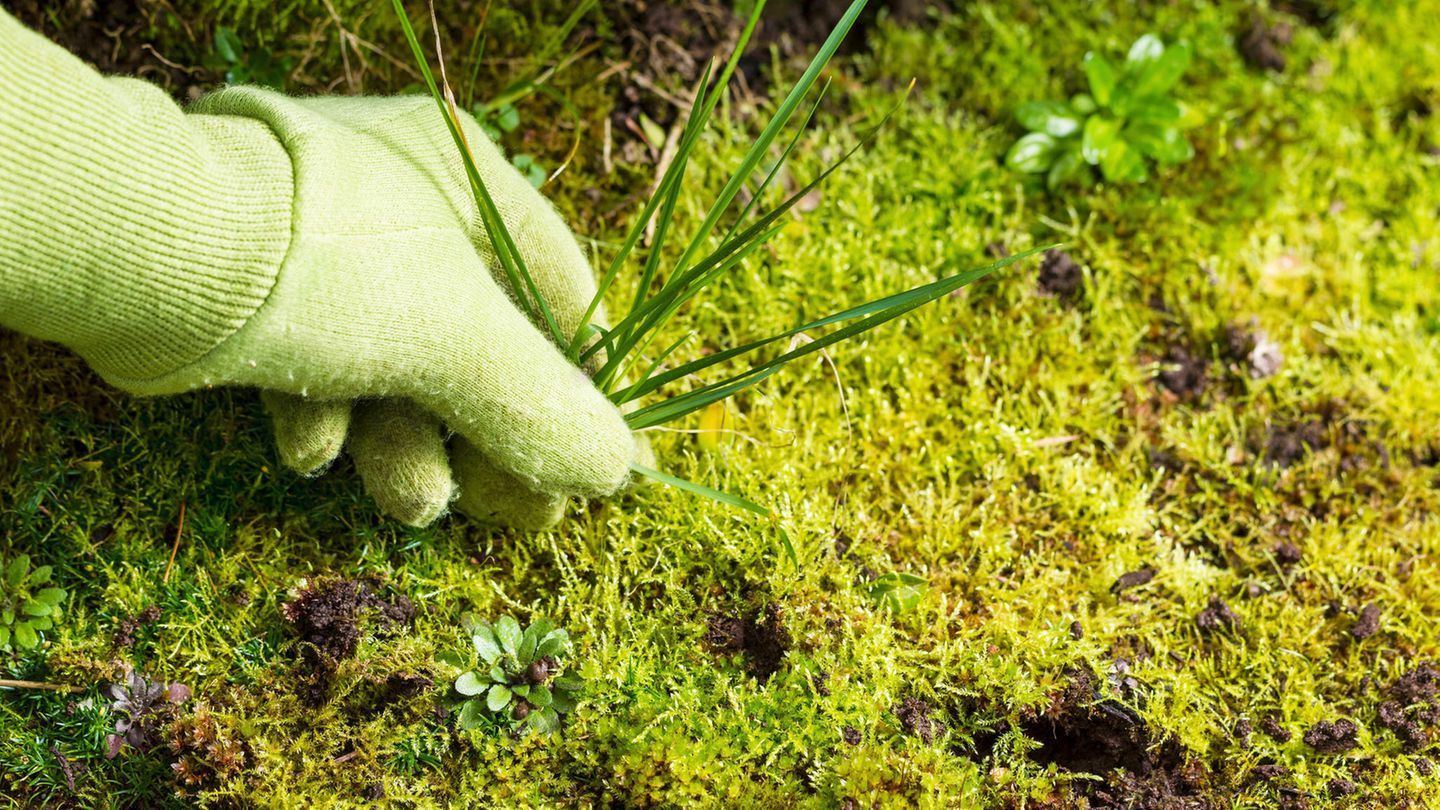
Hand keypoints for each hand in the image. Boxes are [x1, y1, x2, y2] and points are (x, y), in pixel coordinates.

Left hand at [179, 89, 636, 527]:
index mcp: (467, 173)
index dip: (589, 382)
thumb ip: (546, 408)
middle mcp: (401, 200)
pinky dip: (325, 416)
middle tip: (521, 517)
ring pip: (396, 368)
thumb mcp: (464, 341)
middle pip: (479, 344)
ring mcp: (330, 247)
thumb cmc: (337, 269)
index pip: (562, 289)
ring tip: (413, 502)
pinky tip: (311, 451)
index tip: (608, 460)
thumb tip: (619, 471)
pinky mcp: (264, 296)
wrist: (150, 256)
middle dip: (490, 439)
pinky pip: (322, 365)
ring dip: (407, 446)